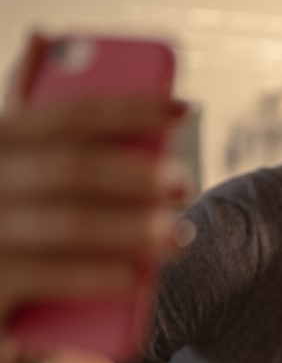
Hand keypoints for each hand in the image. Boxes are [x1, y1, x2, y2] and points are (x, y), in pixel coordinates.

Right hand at [0, 37, 187, 323]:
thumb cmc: (18, 242)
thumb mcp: (31, 186)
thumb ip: (57, 144)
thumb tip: (103, 85)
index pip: (65, 117)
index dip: (128, 110)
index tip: (183, 110)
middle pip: (69, 168)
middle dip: (134, 174)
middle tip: (182, 184)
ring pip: (66, 222)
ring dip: (130, 227)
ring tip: (176, 236)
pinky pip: (44, 276)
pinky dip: (95, 273)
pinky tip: (134, 277)